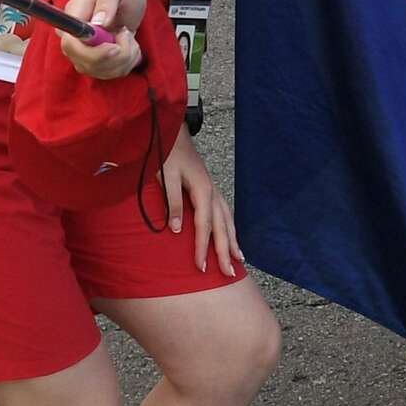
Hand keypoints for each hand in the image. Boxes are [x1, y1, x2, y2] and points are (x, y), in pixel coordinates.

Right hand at [57, 0, 147, 78]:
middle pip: (86, 64)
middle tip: (127, 34)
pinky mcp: (98, 62)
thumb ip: (107, 1)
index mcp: (73, 18)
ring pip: (101, 71)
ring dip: (125, 58)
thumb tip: (99, 23)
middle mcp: (74, 39)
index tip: (115, 47)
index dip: (93, 54)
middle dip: (115, 56)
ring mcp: (84, 53)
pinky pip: (112, 73)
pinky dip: (128, 62)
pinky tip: (130, 45)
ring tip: (128, 34)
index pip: (71, 46)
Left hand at [161, 133, 241, 274]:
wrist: (171, 131)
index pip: (204, 226)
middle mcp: (212, 192)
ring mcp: (213, 189)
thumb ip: (173, 203)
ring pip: (227, 220)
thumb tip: (176, 231)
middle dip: (225, 252)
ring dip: (233, 241)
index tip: (202, 268)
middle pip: (222, 227)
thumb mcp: (166, 176)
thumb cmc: (166, 152)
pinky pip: (225, 212)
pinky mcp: (210, 188)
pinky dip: (230, 227)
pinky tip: (231, 235)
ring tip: (239, 260)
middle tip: (228, 274)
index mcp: (202, 190)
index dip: (202, 247)